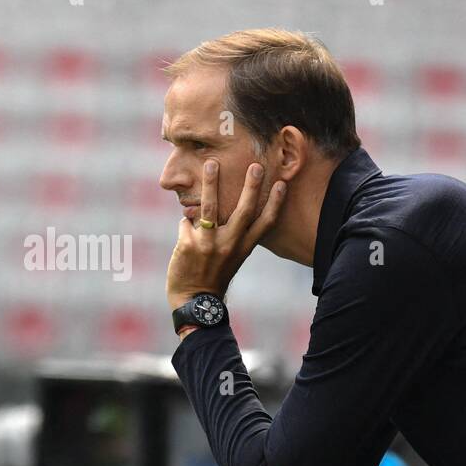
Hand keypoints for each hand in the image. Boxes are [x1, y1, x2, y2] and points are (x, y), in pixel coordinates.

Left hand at [166, 159, 285, 309]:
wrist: (195, 301)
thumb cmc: (214, 276)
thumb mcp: (231, 257)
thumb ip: (232, 235)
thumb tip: (223, 207)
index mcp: (244, 248)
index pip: (264, 223)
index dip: (274, 203)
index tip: (281, 184)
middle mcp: (230, 244)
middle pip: (243, 210)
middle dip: (250, 186)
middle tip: (255, 166)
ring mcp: (209, 244)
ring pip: (210, 208)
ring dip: (211, 184)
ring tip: (211, 164)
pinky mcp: (189, 244)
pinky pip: (186, 222)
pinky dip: (185, 224)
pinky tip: (184, 235)